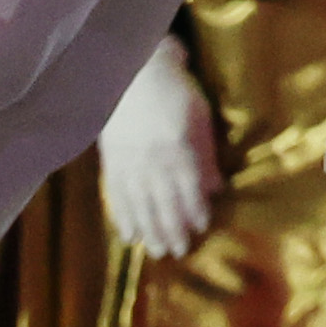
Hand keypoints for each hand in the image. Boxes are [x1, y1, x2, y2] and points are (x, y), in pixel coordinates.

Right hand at [98, 33, 221, 259]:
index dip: (193, 210)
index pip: (187, 187)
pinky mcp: (110, 163)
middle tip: (176, 251)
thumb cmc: (176, 92)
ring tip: (155, 251)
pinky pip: (115, 196)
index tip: (201, 228)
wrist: (133, 75)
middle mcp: (151, 161)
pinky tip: (128, 234)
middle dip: (170, 228)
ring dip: (147, 230)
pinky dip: (122, 217)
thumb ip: (206, 155)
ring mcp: (127, 163)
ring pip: (138, 204)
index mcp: (176, 148)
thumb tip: (215, 190)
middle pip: (161, 202)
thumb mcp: (200, 117)